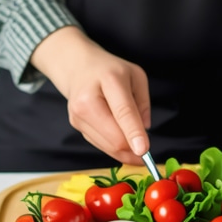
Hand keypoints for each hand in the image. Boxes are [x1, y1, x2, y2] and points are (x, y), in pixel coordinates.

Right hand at [31, 26, 150, 165]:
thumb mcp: (136, 76)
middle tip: (146, 153)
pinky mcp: (76, 125)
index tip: (144, 150)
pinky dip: (113, 147)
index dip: (134, 133)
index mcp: (109, 80)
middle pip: (114, 137)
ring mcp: (78, 114)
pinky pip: (100, 144)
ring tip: (133, 143)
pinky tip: (119, 137)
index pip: (123, 111)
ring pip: (108, 146)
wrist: (78, 68)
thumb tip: (143, 131)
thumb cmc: (111, 72)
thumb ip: (143, 103)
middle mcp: (87, 99)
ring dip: (124, 151)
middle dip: (132, 149)